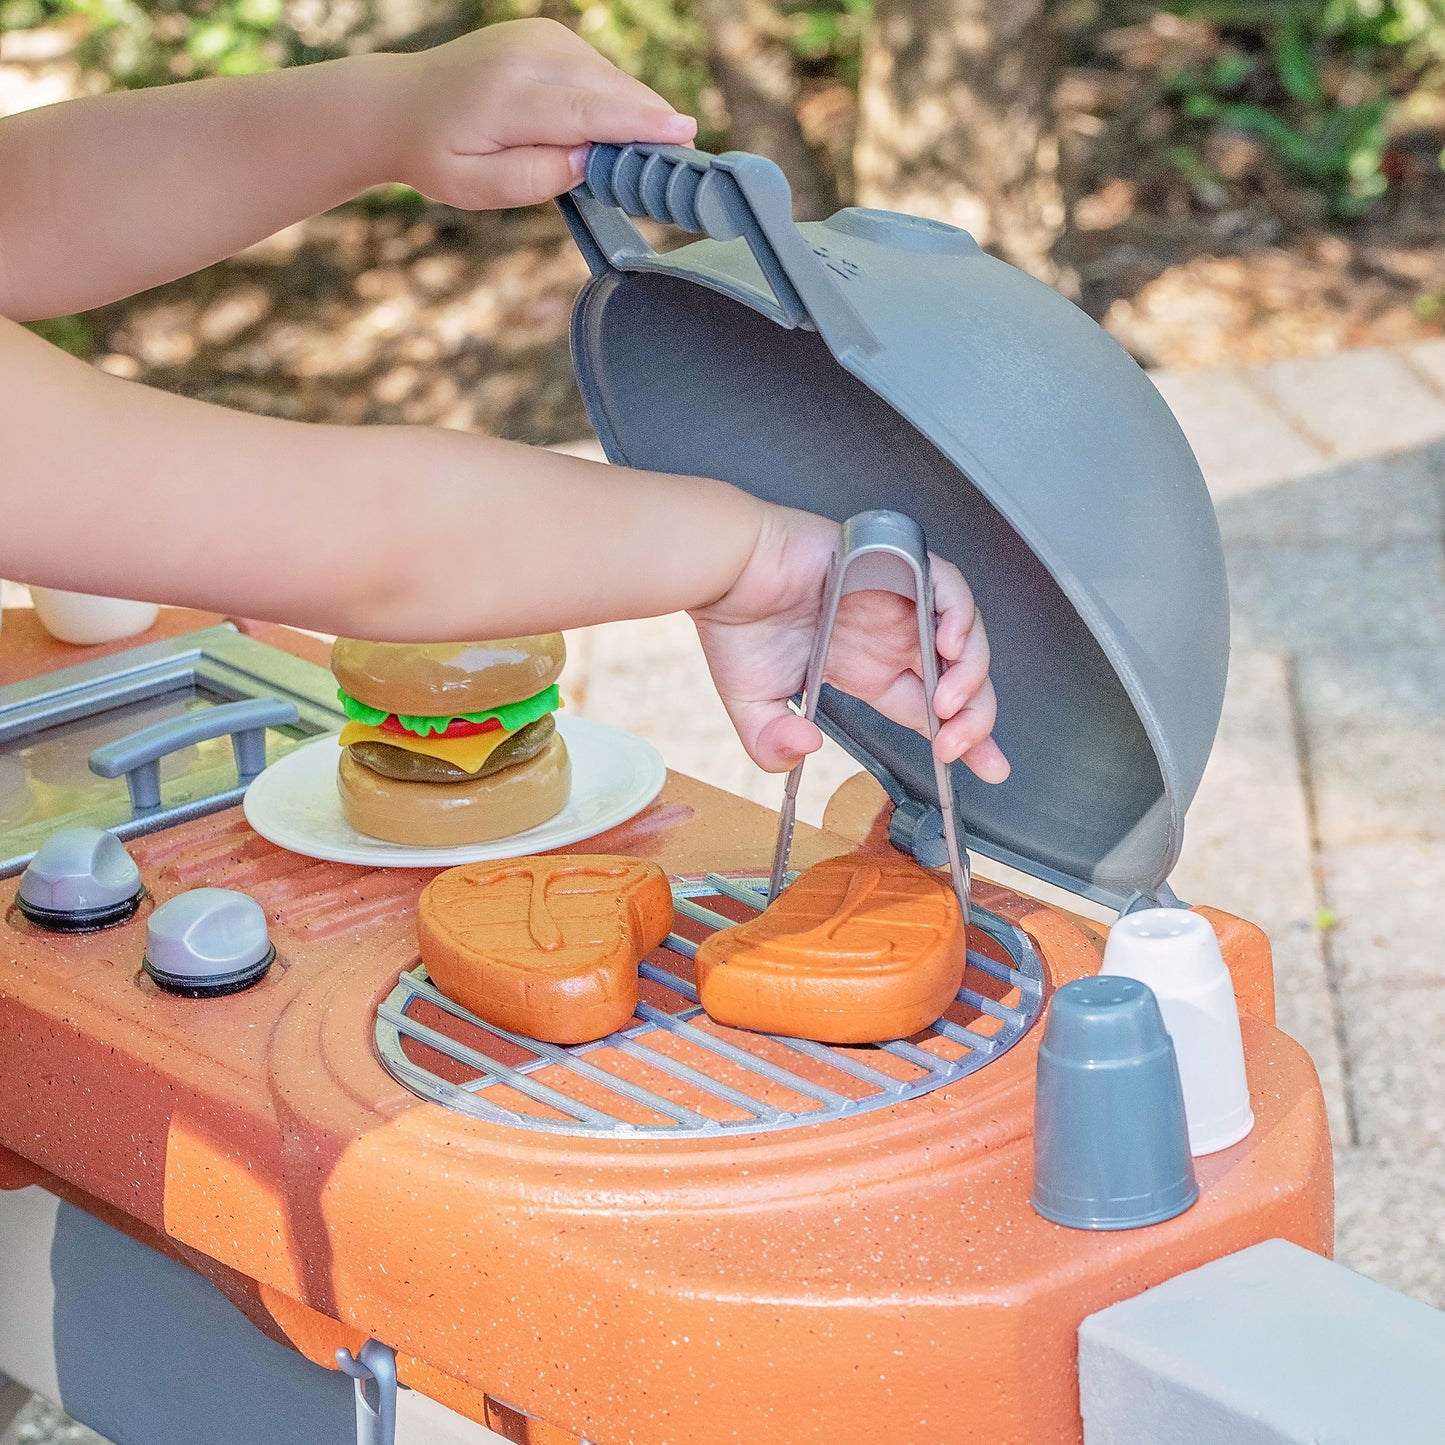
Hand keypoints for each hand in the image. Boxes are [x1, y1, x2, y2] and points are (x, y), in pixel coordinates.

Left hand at [391, 19, 696, 209]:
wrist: (403, 103)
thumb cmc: (438, 154)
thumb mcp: (476, 188)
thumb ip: (534, 177)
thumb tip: (589, 160)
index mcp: (506, 97)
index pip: (586, 111)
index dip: (638, 124)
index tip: (683, 133)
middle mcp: (526, 55)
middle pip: (608, 90)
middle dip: (649, 122)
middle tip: (680, 161)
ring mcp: (539, 38)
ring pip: (610, 79)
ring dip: (632, 114)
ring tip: (644, 153)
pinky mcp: (548, 35)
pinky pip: (599, 71)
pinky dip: (614, 100)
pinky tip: (613, 129)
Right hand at [690, 506, 1009, 781]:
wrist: (723, 573)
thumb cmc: (735, 623)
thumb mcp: (753, 706)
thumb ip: (770, 743)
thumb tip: (803, 750)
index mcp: (869, 668)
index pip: (932, 707)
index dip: (965, 737)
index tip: (989, 768)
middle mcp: (892, 636)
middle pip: (959, 680)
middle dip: (975, 719)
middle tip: (963, 748)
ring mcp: (898, 601)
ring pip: (963, 638)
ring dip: (969, 675)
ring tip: (950, 704)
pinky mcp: (895, 566)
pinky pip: (947, 588)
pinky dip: (959, 616)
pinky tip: (947, 645)